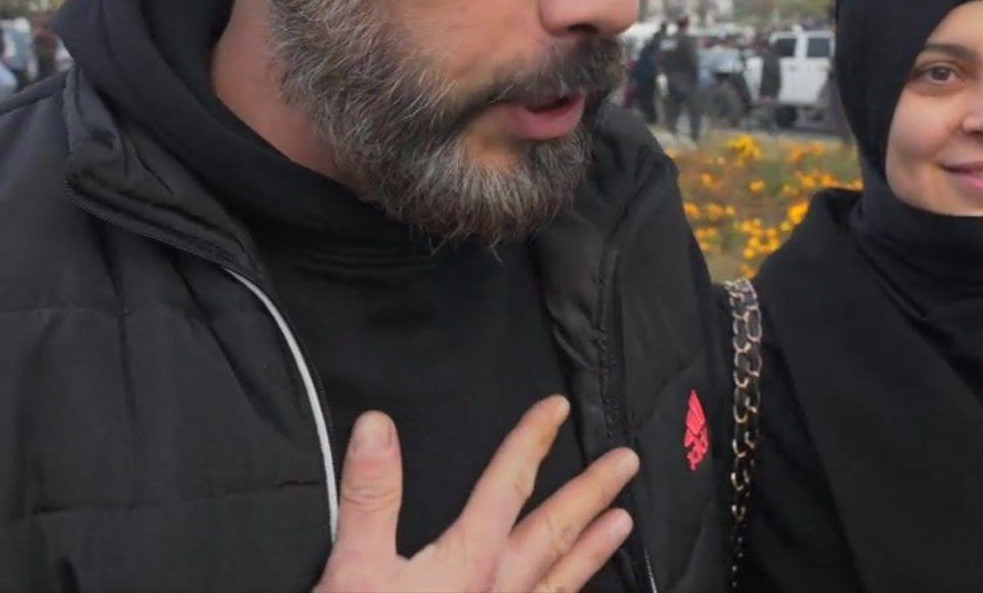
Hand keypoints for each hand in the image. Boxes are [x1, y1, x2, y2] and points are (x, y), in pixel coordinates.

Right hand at [315, 395, 638, 592]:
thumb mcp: (354, 567)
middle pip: (552, 531)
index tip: (557, 408)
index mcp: (469, 560)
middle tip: (628, 461)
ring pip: (562, 580)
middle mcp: (500, 590)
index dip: (531, 442)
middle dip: (589, 492)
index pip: (506, 486)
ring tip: (626, 521)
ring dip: (594, 549)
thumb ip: (371, 497)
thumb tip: (379, 423)